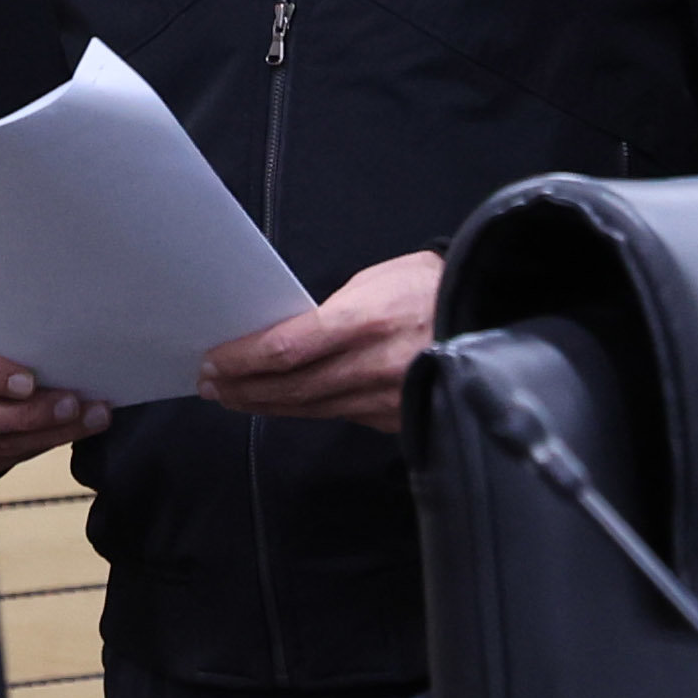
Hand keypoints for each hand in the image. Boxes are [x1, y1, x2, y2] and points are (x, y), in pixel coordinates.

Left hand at [198, 250, 442, 433]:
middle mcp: (373, 365)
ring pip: (309, 407)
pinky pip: (336, 415)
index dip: (244, 358)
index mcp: (367, 319)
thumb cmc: (429, 286)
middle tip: (211, 383)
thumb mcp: (379, 279)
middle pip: (292, 386)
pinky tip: (279, 403)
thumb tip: (290, 334)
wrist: (487, 318)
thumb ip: (333, 311)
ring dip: (264, 403)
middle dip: (244, 386)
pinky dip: (301, 409)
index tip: (214, 360)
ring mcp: (384, 398)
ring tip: (232, 395)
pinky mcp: (392, 417)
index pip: (288, 348)